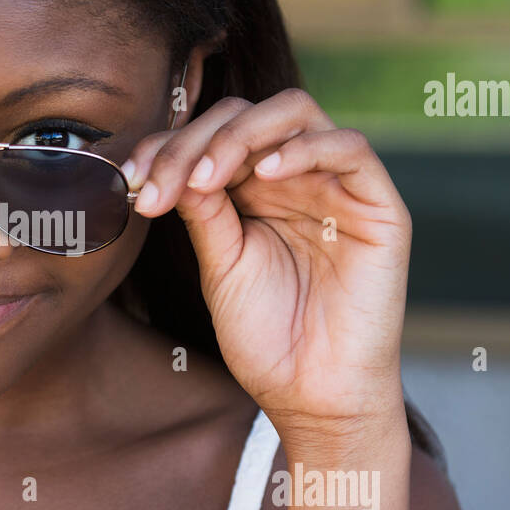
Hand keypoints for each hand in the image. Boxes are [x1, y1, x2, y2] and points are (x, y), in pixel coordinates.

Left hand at [122, 88, 411, 457]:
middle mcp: (297, 177)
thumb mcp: (220, 264)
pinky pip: (350, 148)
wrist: (311, 396)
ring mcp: (338, 187)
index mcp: (254, 189)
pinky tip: (264, 174)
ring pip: (294, 113)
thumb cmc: (267, 337)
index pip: (213, 134)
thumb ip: (203, 208)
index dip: (168, 146)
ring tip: (205, 178)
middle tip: (161, 184)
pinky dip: (303, 148)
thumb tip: (170, 159)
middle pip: (246, 114)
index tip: (129, 182)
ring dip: (240, 135)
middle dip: (194, 141)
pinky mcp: (379, 206)